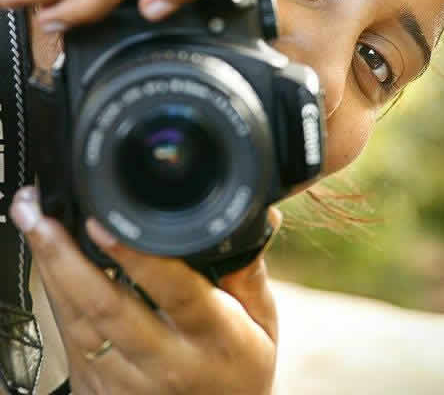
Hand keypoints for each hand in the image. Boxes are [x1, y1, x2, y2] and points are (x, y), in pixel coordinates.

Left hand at [10, 187, 280, 394]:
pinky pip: (69, 335)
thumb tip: (257, 217)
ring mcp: (125, 380)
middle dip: (67, 255)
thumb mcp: (262, 324)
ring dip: (51, 268)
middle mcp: (165, 361)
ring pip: (77, 320)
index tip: (104, 223)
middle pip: (106, 306)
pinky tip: (46, 258)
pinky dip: (54, 291)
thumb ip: (250, 269)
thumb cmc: (239, 371)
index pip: (173, 291)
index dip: (136, 256)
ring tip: (33, 221)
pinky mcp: (99, 389)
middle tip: (41, 213)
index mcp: (213, 338)